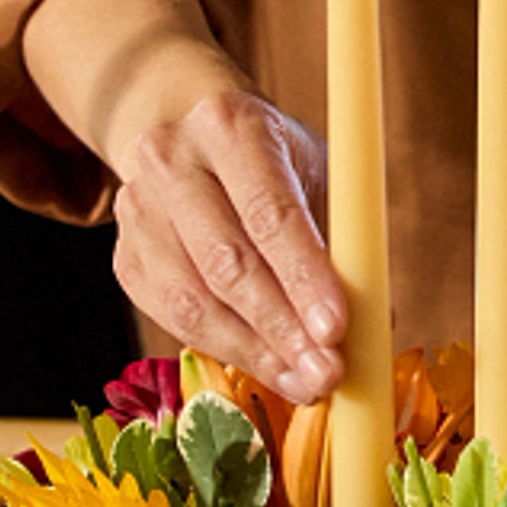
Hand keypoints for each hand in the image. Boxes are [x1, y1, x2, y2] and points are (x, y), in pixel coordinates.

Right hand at [109, 88, 348, 402]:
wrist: (192, 143)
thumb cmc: (272, 164)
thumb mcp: (313, 173)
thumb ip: (341, 237)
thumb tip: (380, 319)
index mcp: (229, 125)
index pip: (269, 213)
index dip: (303, 277)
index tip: (337, 330)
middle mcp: (170, 160)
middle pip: (227, 264)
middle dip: (282, 329)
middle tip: (327, 373)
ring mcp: (137, 210)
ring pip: (194, 301)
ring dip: (255, 352)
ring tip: (305, 381)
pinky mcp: (125, 257)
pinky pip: (172, 318)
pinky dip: (225, 349)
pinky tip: (268, 366)